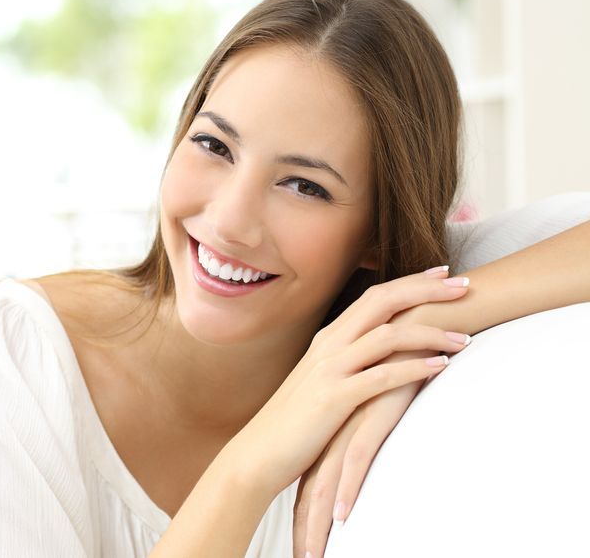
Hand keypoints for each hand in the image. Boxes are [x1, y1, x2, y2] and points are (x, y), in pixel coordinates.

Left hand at [290, 354, 425, 557]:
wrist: (421, 319)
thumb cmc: (405, 359)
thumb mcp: (384, 399)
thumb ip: (372, 422)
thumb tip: (372, 450)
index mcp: (332, 423)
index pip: (310, 475)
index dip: (302, 511)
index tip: (299, 545)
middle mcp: (333, 424)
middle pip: (310, 484)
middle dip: (305, 527)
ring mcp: (348, 419)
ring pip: (327, 479)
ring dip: (320, 520)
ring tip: (313, 556)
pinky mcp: (370, 413)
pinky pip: (356, 457)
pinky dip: (348, 489)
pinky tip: (343, 517)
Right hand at [291, 275, 472, 557]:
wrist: (260, 452)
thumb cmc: (296, 420)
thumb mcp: (321, 380)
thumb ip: (349, 362)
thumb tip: (385, 355)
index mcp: (329, 337)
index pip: (375, 296)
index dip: (411, 282)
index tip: (444, 274)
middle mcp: (330, 344)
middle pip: (383, 302)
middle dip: (427, 291)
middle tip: (465, 286)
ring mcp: (330, 369)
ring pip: (388, 336)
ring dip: (431, 333)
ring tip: (465, 338)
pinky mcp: (334, 398)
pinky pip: (382, 377)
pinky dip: (414, 369)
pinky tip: (441, 367)